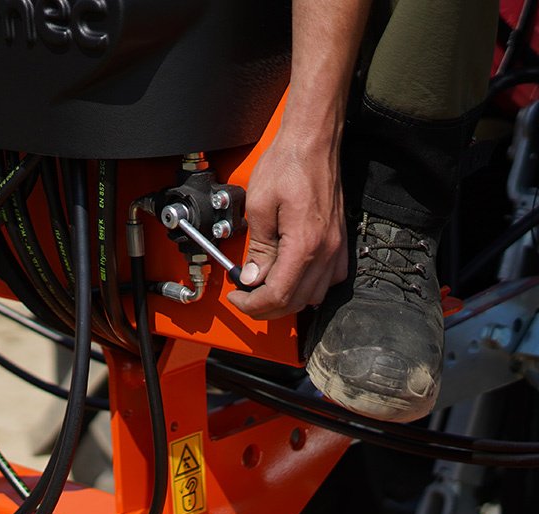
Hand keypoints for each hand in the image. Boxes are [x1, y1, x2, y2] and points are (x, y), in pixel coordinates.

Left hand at [226, 136, 347, 319]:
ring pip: (314, 295)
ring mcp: (336, 247)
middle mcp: (326, 250)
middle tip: (245, 298)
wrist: (313, 142)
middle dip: (266, 308)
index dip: (252, 305)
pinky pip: (329, 279)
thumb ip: (258, 248)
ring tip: (264, 289)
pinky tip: (291, 279)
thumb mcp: (259, 206)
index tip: (237, 298)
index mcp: (304, 244)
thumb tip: (252, 278)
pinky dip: (309, 288)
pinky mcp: (340, 241)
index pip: (278, 294)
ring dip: (288, 300)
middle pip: (296, 301)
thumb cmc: (287, 165)